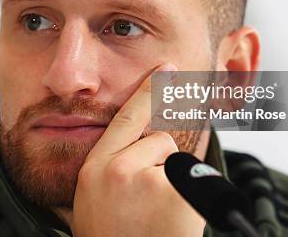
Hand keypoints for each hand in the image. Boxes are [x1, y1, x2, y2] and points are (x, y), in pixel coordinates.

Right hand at [71, 63, 205, 236]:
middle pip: (158, 139)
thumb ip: (113, 164)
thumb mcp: (95, 198)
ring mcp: (147, 179)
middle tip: (145, 204)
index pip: (125, 118)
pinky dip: (189, 196)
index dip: (147, 90)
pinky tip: (171, 220)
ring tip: (155, 215)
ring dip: (172, 181)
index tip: (169, 68)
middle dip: (159, 163)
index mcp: (95, 168)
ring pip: (174, 158)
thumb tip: (147, 141)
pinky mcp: (176, 192)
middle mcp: (117, 168)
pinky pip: (192, 178)